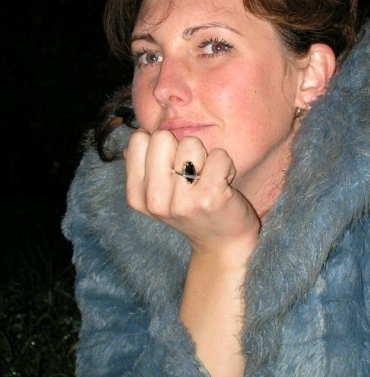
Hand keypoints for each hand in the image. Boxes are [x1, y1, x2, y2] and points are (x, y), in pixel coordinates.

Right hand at [125, 129, 260, 253]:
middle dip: (181, 149)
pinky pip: (218, 155)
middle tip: (192, 173)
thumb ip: (146, 164)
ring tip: (207, 179)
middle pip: (162, 137)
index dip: (161, 147)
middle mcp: (154, 200)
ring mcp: (181, 202)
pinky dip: (225, 164)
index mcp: (137, 196)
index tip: (172, 168)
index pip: (138, 140)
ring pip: (191, 143)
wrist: (222, 243)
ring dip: (205, 157)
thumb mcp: (158, 192)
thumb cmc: (191, 207)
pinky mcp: (210, 198)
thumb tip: (139, 134)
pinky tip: (224, 183)